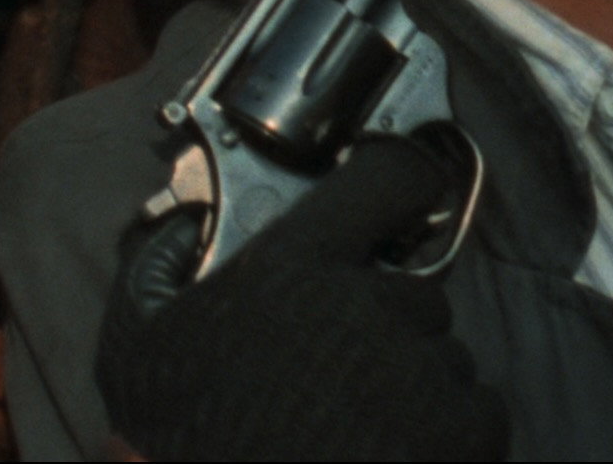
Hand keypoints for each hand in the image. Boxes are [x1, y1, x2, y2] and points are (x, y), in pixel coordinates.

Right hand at [95, 133, 508, 462]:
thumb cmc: (181, 446)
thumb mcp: (135, 346)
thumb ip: (156, 263)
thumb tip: (184, 220)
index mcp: (295, 268)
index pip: (388, 177)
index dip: (401, 180)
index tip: (404, 192)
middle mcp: (369, 306)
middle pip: (413, 289)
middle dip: (384, 324)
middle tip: (336, 370)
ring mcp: (423, 370)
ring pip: (442, 354)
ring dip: (412, 381)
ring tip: (353, 424)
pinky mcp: (463, 430)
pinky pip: (476, 408)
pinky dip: (447, 429)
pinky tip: (389, 452)